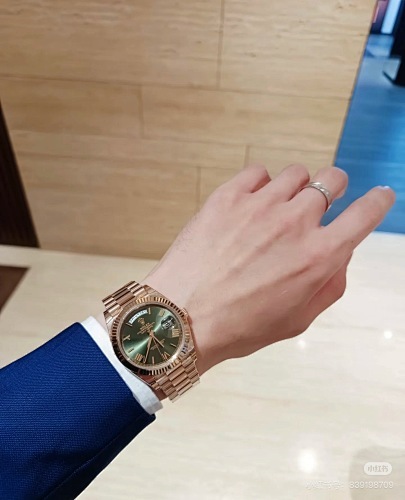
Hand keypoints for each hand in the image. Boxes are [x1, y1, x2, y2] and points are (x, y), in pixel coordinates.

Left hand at [142, 165, 394, 374]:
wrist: (181, 317)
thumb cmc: (239, 326)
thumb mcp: (297, 320)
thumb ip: (329, 284)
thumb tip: (340, 253)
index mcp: (319, 256)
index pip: (365, 214)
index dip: (378, 201)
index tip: (380, 196)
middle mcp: (295, 223)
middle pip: (332, 180)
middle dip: (333, 188)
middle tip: (319, 203)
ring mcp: (260, 205)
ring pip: (296, 174)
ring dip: (295, 188)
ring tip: (276, 210)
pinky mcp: (229, 196)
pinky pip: (258, 173)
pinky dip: (261, 185)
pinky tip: (251, 205)